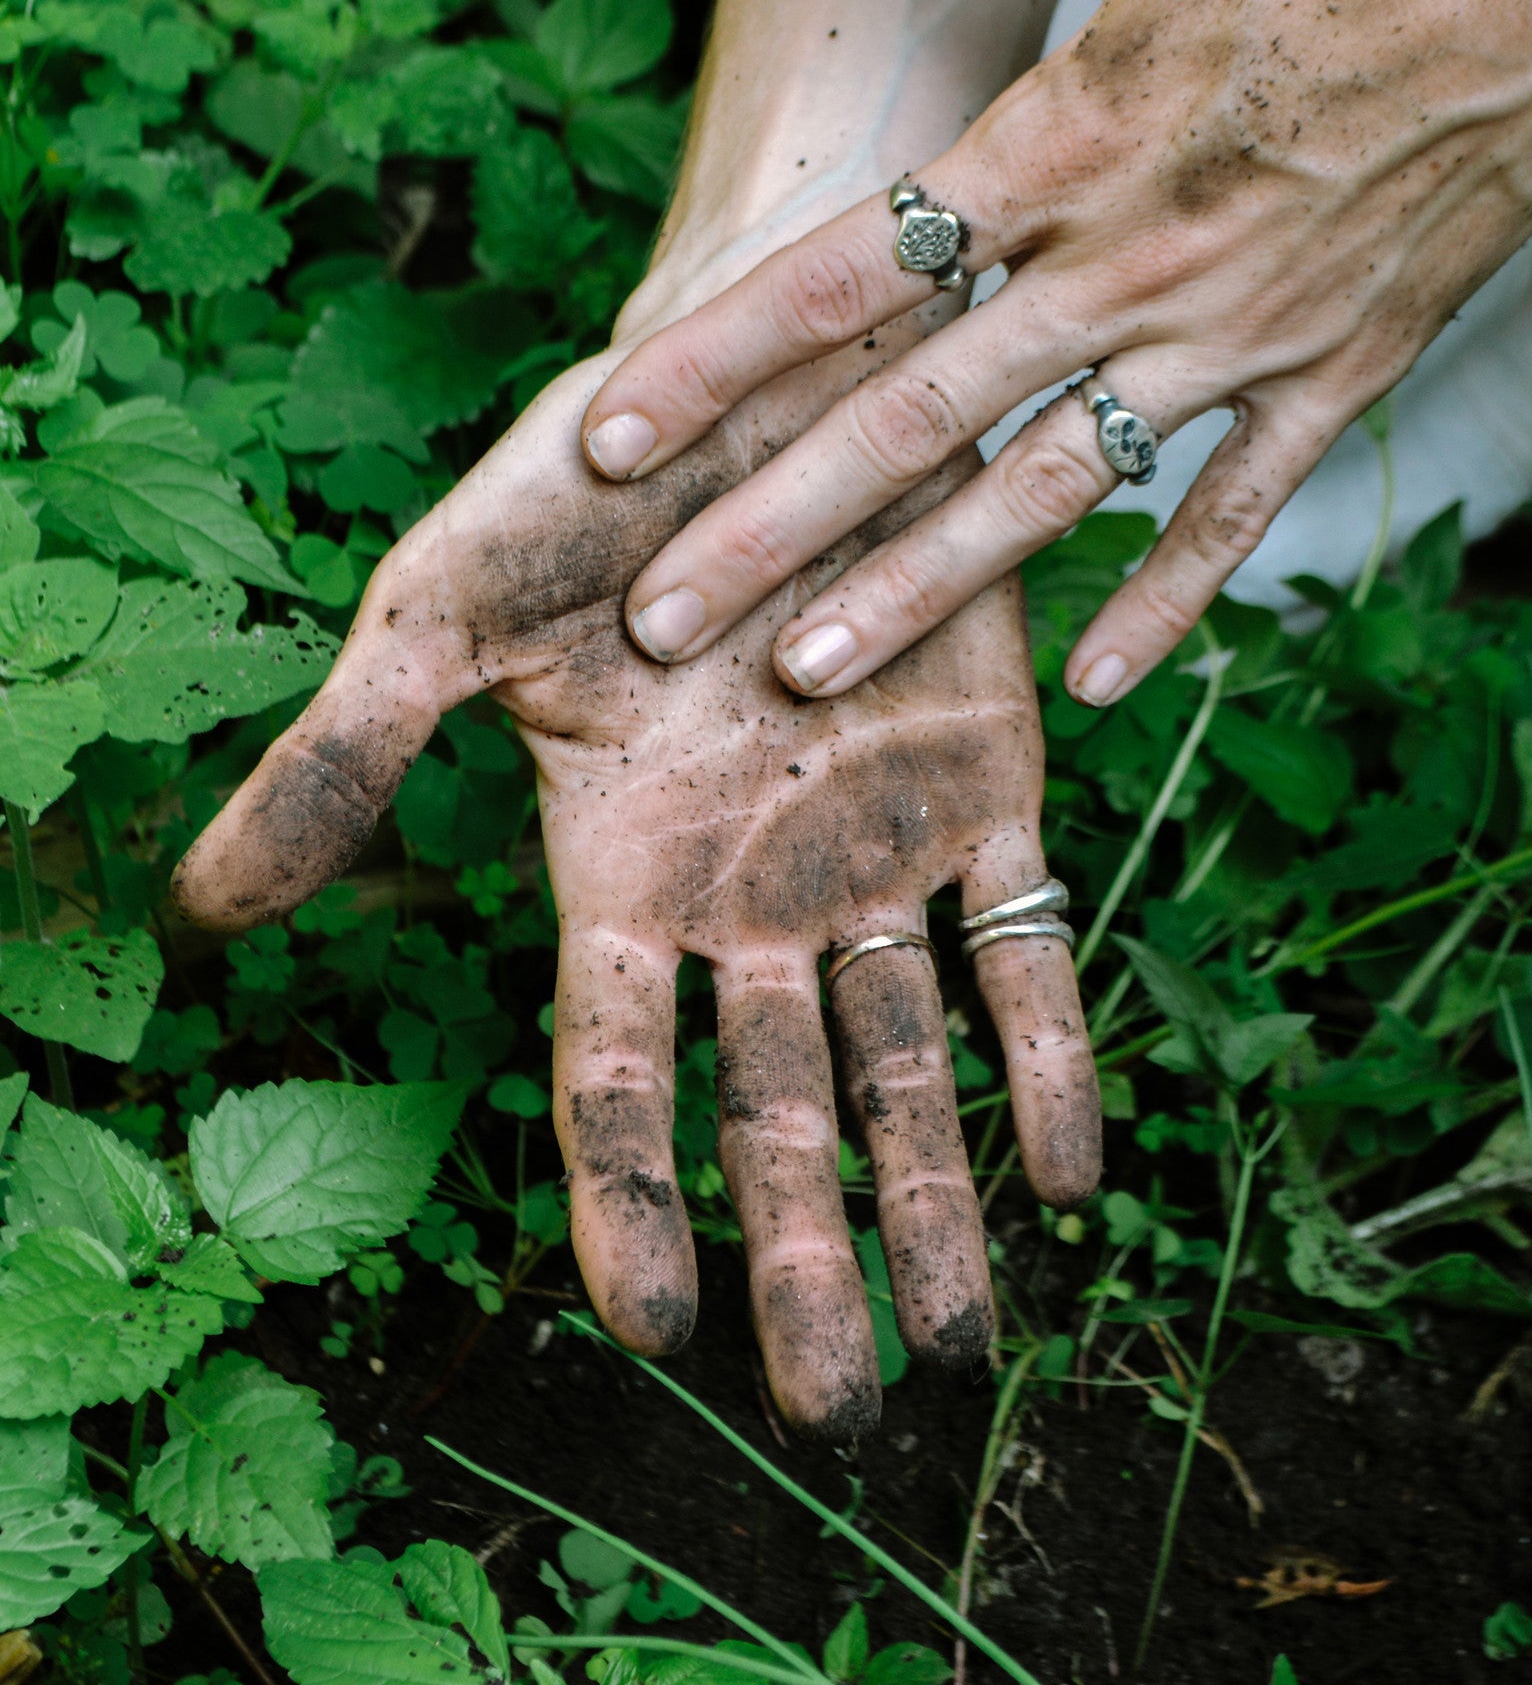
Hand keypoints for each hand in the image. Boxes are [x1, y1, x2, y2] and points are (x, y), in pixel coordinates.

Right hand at [173, 346, 1098, 1438]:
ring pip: (909, 1062)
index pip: (617, 1076)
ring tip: (964, 1336)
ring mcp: (874, 856)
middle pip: (778, 1110)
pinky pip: (1026, 948)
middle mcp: (752, 897)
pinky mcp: (984, 795)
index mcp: (619, 875)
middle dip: (809, 1254)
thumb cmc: (592, 484)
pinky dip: (1050, 1054)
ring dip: (937, 1197)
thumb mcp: (446, 608)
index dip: (632, 1203)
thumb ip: (347, 757)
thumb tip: (206, 912)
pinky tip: (1070, 1171)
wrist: (774, 374)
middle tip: (840, 1412)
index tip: (659, 1331)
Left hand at [576, 0, 1531, 708]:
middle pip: (916, 418)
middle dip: (774, 524)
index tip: (608, 442)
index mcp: (1070, 137)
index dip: (718, 358)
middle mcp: (1134, 264)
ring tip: (811, 677)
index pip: (852, 270)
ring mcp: (1238, 339)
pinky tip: (1095, 684)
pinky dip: (1168, 598)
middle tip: (660, 621)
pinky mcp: (1335, 376)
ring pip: (1048, 490)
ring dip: (924, 590)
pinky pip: (1234, 511)